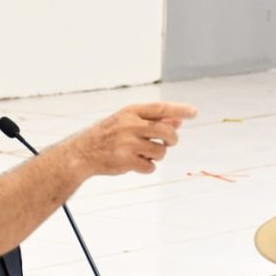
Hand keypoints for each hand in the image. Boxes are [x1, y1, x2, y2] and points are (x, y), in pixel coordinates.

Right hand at [67, 102, 195, 176]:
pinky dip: (147, 167)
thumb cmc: (108, 135)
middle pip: (167, 132)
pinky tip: (136, 163)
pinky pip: (151, 166)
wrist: (82, 153)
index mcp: (130, 112)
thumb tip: (179, 121)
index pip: (160, 108)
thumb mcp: (127, 122)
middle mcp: (130, 125)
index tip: (193, 112)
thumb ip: (153, 121)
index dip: (179, 110)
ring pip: (161, 151)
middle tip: (168, 143)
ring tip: (143, 153)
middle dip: (172, 140)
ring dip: (157, 155)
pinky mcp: (127, 161)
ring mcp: (128, 143)